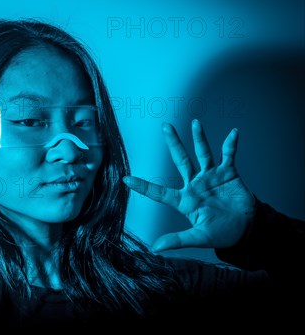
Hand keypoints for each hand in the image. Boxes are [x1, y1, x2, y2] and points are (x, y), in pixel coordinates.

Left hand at [123, 119, 255, 252]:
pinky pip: (228, 156)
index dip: (143, 186)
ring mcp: (210, 177)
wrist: (246, 230)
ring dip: (199, 138)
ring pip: (203, 153)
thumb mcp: (198, 238)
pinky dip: (230, 145)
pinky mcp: (228, 174)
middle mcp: (194, 184)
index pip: (159, 192)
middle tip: (165, 126)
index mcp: (184, 200)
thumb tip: (155, 248)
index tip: (125, 179)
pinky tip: (233, 133)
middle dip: (174, 143)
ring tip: (195, 123)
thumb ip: (177, 240)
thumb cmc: (221, 234)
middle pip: (181, 160)